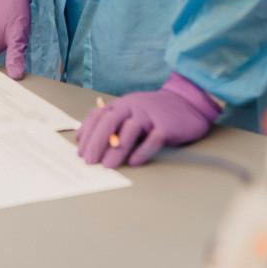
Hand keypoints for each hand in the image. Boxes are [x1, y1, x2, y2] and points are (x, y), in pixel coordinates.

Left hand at [76, 73, 220, 167]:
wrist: (187, 102)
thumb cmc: (153, 112)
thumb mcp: (130, 113)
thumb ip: (112, 124)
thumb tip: (87, 142)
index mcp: (121, 104)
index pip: (99, 115)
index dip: (87, 132)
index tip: (80, 151)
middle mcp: (133, 107)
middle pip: (110, 121)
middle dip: (96, 141)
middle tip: (89, 161)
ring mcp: (149, 115)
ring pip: (129, 130)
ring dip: (117, 148)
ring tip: (107, 165)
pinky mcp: (166, 126)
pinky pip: (153, 139)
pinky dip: (142, 150)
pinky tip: (134, 162)